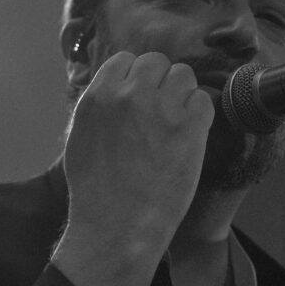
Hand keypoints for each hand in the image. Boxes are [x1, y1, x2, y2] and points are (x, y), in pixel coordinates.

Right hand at [63, 50, 214, 254]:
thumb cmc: (95, 191)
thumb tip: (114, 88)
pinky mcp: (190, 127)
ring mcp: (162, 109)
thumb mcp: (80, 137)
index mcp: (99, 96)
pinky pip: (204, 101)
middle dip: (160, 82)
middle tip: (161, 110)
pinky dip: (200, 115)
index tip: (139, 97)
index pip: (126, 60)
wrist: (118, 225)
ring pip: (184, 75)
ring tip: (176, 123)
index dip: (135, 78)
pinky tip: (190, 136)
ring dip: (182, 95)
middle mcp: (130, 95)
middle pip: (157, 62)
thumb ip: (98, 106)